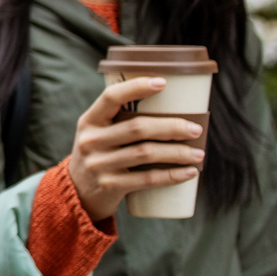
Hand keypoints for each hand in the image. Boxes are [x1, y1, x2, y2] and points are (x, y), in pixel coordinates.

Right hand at [64, 77, 203, 223]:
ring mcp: (99, 164)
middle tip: (196, 129)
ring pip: (146, 153)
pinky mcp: (110, 185)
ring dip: (178, 152)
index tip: (163, 83)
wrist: (77, 192)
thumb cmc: (100, 154)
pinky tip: (190, 172)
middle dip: (172, 127)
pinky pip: (147, 179)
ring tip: (199, 153)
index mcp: (89, 120)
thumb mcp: (99, 133)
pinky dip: (172, 175)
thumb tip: (174, 110)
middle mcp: (91, 140)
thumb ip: (122, 121)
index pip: (111, 97)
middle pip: (137, 128)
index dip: (136, 87)